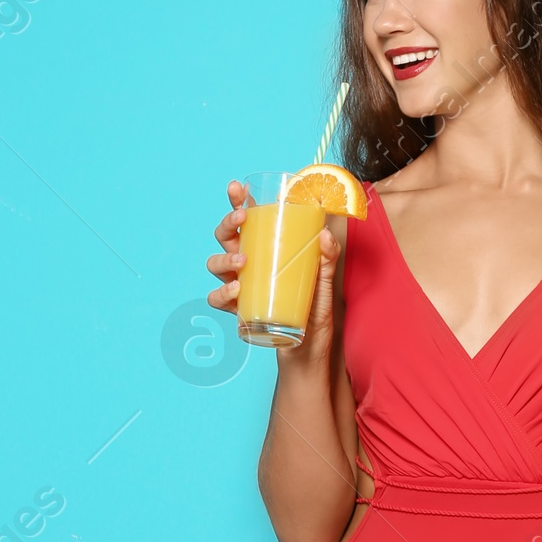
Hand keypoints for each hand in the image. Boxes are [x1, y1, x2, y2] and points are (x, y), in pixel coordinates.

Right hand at [205, 181, 342, 373]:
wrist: (307, 353)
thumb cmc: (314, 315)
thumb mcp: (324, 285)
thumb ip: (326, 261)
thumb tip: (324, 235)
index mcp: (266, 251)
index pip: (248, 221)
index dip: (238, 202)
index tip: (237, 188)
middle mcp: (249, 266)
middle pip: (226, 237)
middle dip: (227, 224)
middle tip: (240, 219)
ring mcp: (240, 287)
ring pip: (215, 264)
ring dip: (224, 259)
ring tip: (242, 263)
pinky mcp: (238, 310)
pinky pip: (218, 299)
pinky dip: (222, 293)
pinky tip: (236, 292)